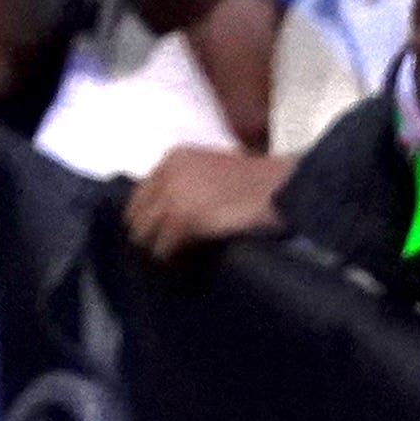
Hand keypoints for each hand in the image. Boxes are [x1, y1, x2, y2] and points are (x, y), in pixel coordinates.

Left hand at [120, 145, 291, 262]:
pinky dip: (175, 260)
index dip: (148, 222)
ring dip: (162, 251)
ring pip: (145, 237)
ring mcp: (173, 195)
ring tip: (184, 259)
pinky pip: (163, 250)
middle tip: (172, 253)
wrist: (283, 187)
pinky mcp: (183, 219)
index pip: (139, 197)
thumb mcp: (215, 169)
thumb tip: (166, 216)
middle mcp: (167, 173)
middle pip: (136, 218)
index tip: (160, 238)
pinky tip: (192, 262)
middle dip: (151, 238)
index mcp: (173, 158)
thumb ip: (188, 183)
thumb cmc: (260, 182)